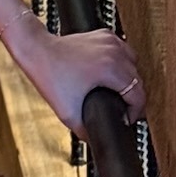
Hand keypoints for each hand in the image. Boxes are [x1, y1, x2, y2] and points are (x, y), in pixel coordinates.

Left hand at [1, 10, 145, 137]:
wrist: (36, 50)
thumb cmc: (49, 75)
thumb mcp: (67, 112)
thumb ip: (84, 131)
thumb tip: (95, 141)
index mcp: (112, 69)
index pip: (139, 94)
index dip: (135, 112)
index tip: (127, 119)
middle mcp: (115, 52)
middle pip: (137, 80)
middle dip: (131, 97)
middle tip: (122, 110)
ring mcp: (111, 41)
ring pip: (133, 64)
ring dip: (128, 80)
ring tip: (117, 92)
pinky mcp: (104, 35)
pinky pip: (122, 51)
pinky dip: (120, 63)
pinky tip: (111, 73)